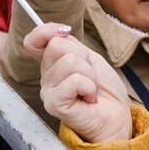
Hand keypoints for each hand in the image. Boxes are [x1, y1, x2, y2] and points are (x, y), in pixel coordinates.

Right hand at [26, 22, 132, 142]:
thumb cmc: (105, 92)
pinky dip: (88, 87)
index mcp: (52, 65)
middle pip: (57, 45)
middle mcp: (45, 78)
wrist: (116, 118)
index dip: (46, 31)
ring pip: (69, 61)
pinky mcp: (54, 104)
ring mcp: (48, 91)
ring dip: (89, 74)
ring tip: (90, 90)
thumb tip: (59, 31)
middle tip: (89, 77)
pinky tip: (88, 99)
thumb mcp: (90, 59)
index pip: (33, 40)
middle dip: (83, 57)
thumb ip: (71, 44)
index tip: (65, 32)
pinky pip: (74, 80)